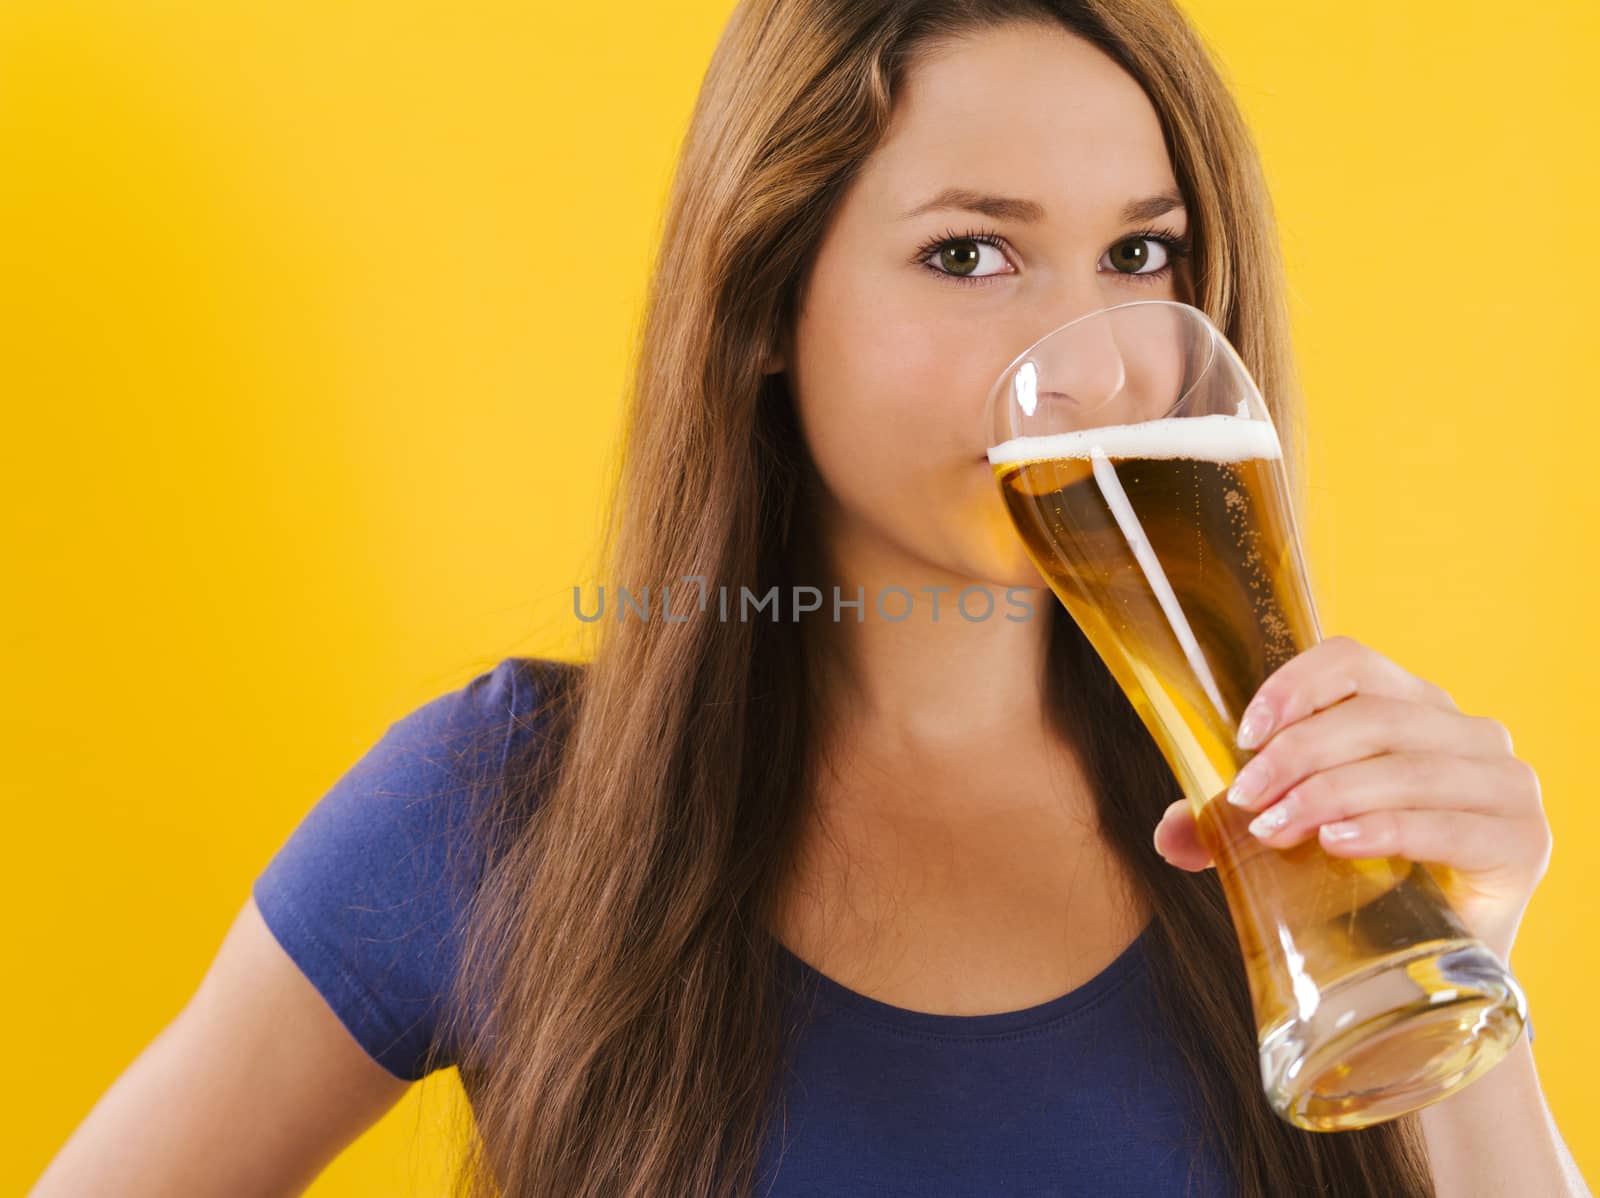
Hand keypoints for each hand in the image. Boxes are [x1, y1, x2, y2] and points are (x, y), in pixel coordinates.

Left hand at [1151, 635, 1550, 960]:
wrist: (1433, 967)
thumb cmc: (1364, 883)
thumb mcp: (1290, 838)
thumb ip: (1226, 824)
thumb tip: (1169, 833)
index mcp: (1412, 707)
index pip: (1352, 662)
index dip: (1295, 687)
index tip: (1244, 736)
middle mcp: (1467, 732)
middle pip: (1373, 713)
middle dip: (1297, 755)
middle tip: (1248, 802)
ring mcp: (1504, 783)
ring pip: (1405, 764)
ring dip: (1327, 792)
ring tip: (1276, 830)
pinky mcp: (1522, 841)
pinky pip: (1447, 822)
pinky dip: (1384, 827)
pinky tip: (1337, 843)